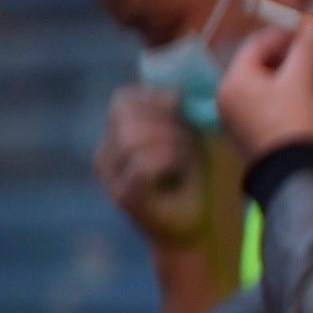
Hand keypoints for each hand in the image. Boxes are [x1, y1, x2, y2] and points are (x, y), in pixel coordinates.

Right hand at [96, 83, 224, 251]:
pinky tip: (178, 175)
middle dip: (167, 123)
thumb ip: (183, 104)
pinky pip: (145, 163)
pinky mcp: (123, 195)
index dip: (160, 102)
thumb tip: (179, 87)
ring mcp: (111, 176)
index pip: (125, 99)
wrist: (206, 226)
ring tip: (184, 162)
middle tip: (188, 147)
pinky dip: (170, 162)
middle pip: (125, 113)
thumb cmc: (206, 174)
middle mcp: (106, 152)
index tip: (186, 124)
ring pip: (134, 137)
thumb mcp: (196, 129)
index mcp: (119, 133)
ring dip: (173, 143)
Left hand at [216, 9, 312, 160]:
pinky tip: (303, 94)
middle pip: (258, 62)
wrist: (295, 173)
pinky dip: (281, 92)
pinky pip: (263, 101)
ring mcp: (234, 116)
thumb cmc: (295, 119)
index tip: (312, 33)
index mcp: (234, 80)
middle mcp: (227, 96)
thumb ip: (307, 46)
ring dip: (287, 72)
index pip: (258, 43)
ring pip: (262, 82)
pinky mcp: (247, 131)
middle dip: (288, 54)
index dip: (287, 33)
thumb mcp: (302, 79)